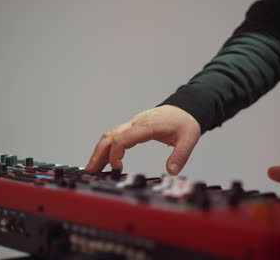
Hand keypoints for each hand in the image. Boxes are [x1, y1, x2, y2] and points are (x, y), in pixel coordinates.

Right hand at [85, 105, 200, 174]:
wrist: (186, 108)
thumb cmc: (186, 122)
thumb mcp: (189, 139)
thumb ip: (180, 155)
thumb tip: (172, 171)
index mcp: (147, 126)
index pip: (122, 139)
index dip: (115, 154)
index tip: (116, 169)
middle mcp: (136, 123)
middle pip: (110, 136)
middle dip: (98, 154)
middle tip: (90, 171)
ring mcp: (133, 124)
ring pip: (110, 136)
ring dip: (100, 151)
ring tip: (93, 169)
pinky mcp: (134, 127)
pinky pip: (116, 136)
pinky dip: (107, 148)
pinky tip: (106, 160)